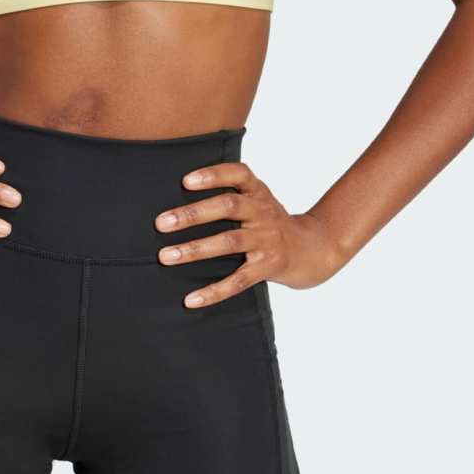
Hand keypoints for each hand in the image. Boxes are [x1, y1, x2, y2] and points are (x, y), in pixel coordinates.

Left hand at [154, 159, 344, 307]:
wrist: (312, 249)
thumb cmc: (269, 220)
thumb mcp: (257, 197)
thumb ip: (228, 190)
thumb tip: (174, 191)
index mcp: (258, 191)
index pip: (238, 174)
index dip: (213, 175)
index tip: (185, 180)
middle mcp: (263, 212)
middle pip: (228, 207)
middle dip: (192, 215)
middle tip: (160, 224)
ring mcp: (266, 240)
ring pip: (228, 242)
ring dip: (195, 249)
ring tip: (165, 256)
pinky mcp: (267, 267)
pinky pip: (238, 280)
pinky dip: (213, 291)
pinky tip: (191, 299)